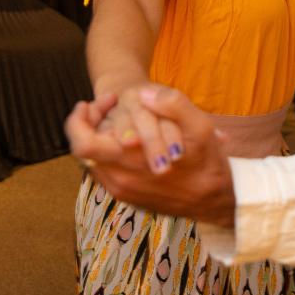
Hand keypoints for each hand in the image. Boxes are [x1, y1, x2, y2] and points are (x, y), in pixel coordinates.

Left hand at [66, 86, 235, 227]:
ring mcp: (121, 191)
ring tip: (114, 119)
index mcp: (131, 161)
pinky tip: (126, 140)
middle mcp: (119, 180)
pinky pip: (103, 172)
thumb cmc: (207, 162)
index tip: (90, 102)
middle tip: (101, 108)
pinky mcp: (127, 196)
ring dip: (97, 138)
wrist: (215, 201)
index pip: (82, 143)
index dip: (79, 120)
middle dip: (85, 125)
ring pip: (91, 161)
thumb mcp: (200, 126)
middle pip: (81, 151)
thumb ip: (173, 105)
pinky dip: (107, 153)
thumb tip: (143, 94)